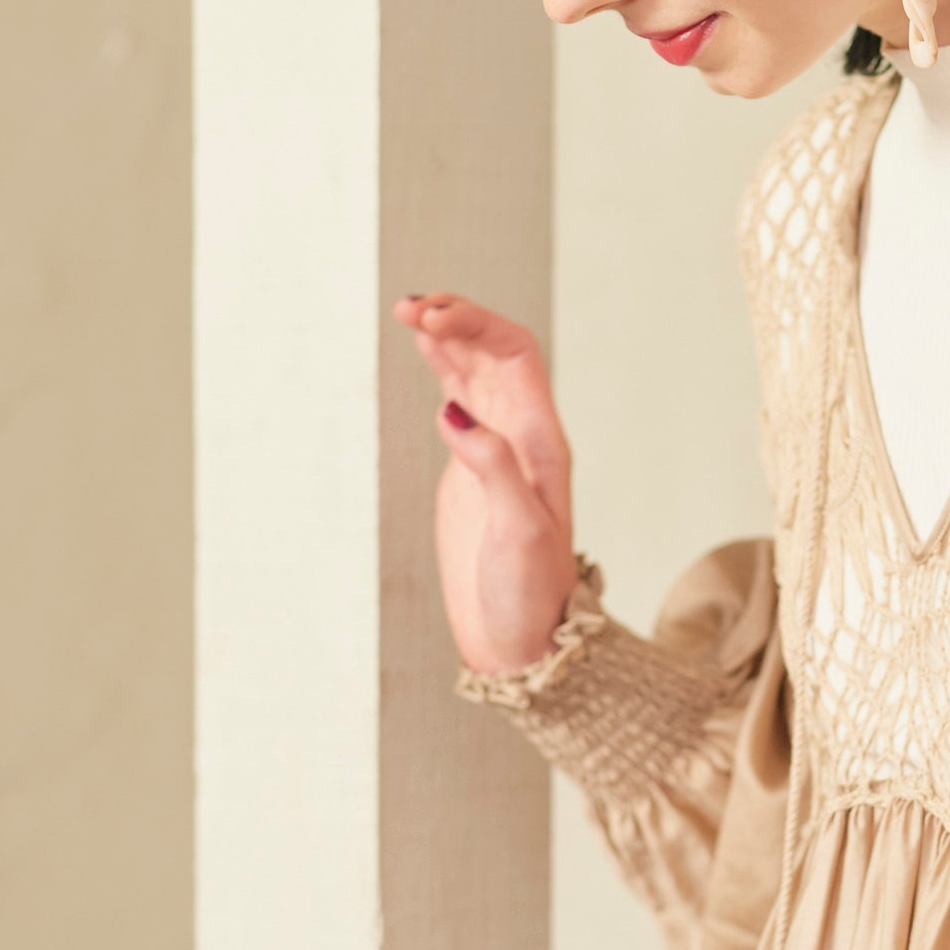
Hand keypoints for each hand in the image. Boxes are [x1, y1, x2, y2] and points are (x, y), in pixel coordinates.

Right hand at [392, 291, 578, 679]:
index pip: (514, 356)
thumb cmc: (530, 593)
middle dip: (455, 319)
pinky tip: (422, 347)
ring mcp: (495, 448)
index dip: (475, 326)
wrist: (521, 640)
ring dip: (445, 336)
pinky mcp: (470, 468)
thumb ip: (494, 468)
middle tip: (409, 309)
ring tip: (407, 311)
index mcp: (541, 441)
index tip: (429, 321)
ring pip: (474, 370)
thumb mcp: (518, 532)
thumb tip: (453, 412)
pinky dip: (441, 367)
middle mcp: (522, 436)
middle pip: (494, 351)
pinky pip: (459, 400)